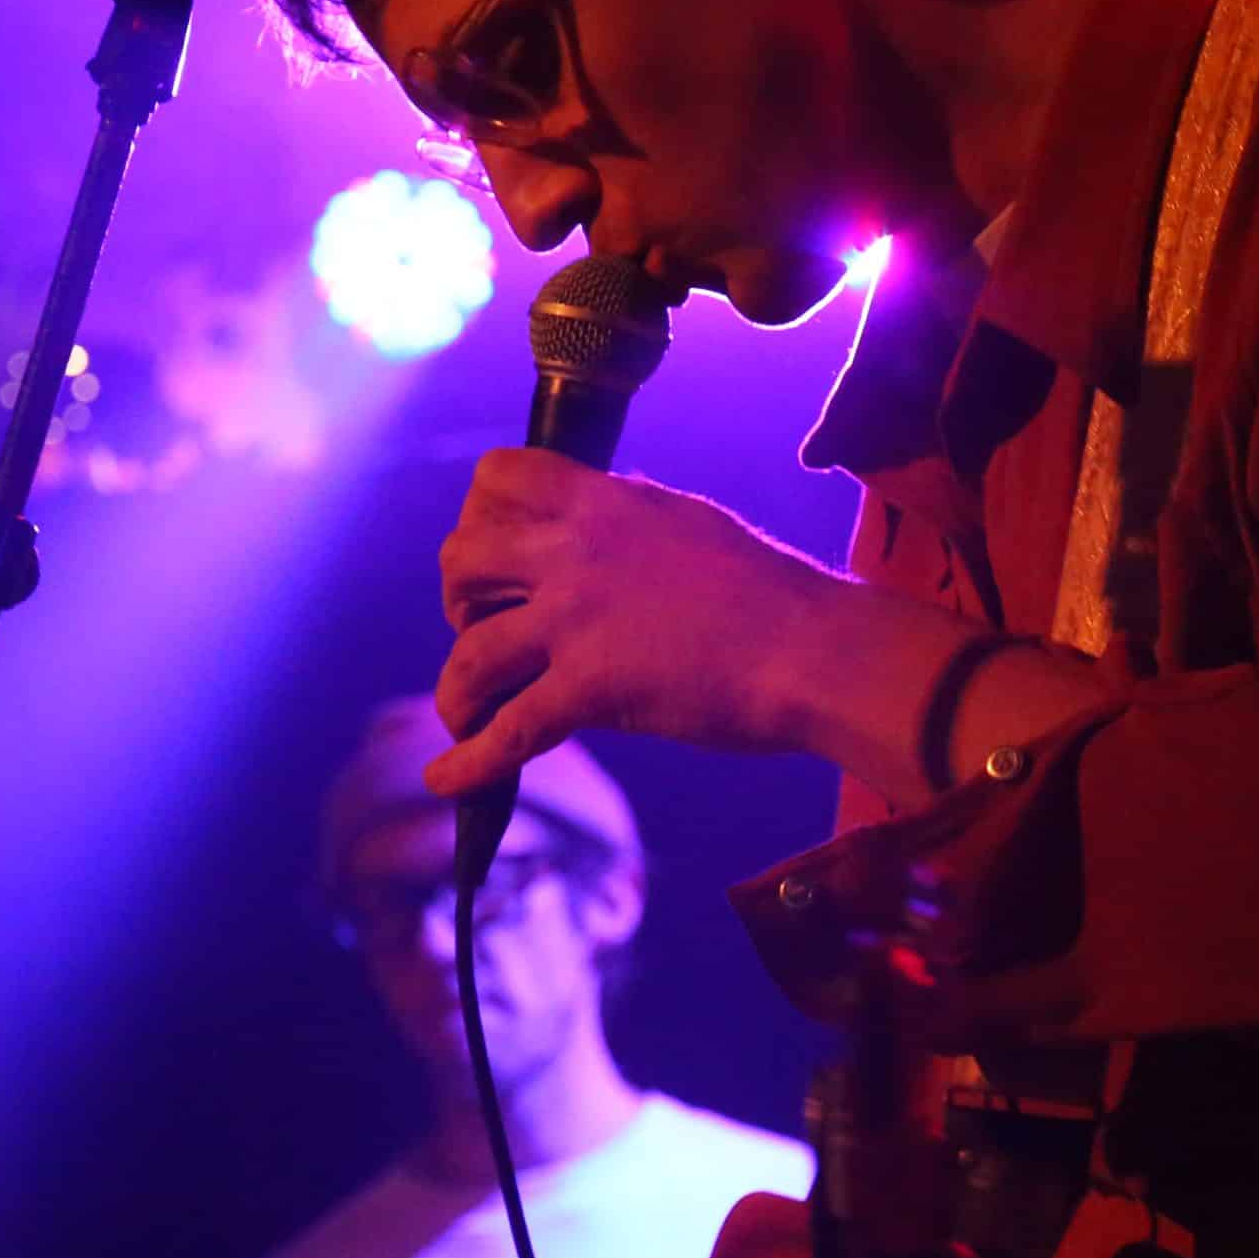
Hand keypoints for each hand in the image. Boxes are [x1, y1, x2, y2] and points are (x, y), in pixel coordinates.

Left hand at [431, 452, 844, 796]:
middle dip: (457, 599)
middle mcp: (576, 551)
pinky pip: (507, 733)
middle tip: (481, 627)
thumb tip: (601, 516)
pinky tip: (446, 781)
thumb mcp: (688, 523)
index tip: (494, 552)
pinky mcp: (590, 689)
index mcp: (603, 502)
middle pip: (462, 560)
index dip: (479, 514)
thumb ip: (630, 520)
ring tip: (465, 712)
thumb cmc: (769, 593)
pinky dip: (467, 763)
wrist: (812, 648)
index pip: (500, 477)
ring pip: (470, 652)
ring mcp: (577, 621)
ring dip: (456, 688)